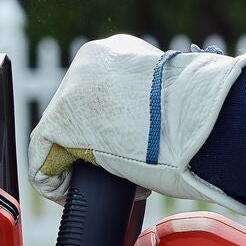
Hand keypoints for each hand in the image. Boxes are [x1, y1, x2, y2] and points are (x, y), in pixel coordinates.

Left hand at [26, 34, 245, 213]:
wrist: (200, 117)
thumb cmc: (202, 113)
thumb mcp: (172, 97)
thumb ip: (152, 103)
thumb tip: (152, 129)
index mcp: (117, 51)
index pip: (97, 93)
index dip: (107, 126)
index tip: (127, 149)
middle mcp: (88, 62)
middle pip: (75, 112)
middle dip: (91, 144)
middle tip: (118, 169)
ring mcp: (69, 90)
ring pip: (58, 134)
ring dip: (77, 162)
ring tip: (104, 182)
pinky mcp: (57, 122)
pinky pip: (43, 159)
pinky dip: (56, 182)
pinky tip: (74, 194)